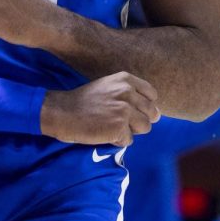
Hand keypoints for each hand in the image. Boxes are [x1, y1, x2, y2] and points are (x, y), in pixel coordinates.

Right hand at [40, 72, 160, 145]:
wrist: (62, 111)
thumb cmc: (83, 101)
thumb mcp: (108, 87)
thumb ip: (130, 94)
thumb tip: (157, 113)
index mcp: (126, 79)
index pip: (152, 95)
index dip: (144, 106)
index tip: (129, 110)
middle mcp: (128, 92)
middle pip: (152, 113)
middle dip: (138, 120)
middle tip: (118, 121)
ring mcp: (125, 109)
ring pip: (144, 128)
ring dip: (130, 131)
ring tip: (110, 126)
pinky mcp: (120, 127)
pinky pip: (129, 140)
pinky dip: (117, 141)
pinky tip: (103, 133)